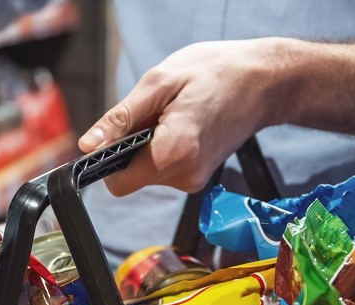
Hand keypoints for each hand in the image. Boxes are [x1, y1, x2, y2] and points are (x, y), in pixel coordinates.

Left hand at [79, 38, 293, 195]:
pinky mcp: (198, 176)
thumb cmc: (217, 73)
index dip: (108, 159)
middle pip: (131, 176)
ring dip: (148, 145)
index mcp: (174, 152)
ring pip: (147, 171)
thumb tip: (89, 145)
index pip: (118, 182)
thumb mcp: (160, 82)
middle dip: (131, 146)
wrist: (265, 81)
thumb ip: (121, 118)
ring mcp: (194, 179)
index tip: (117, 134)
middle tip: (155, 114)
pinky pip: (163, 168)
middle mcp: (185, 175)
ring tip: (173, 115)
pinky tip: (182, 123)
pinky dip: (163, 147)